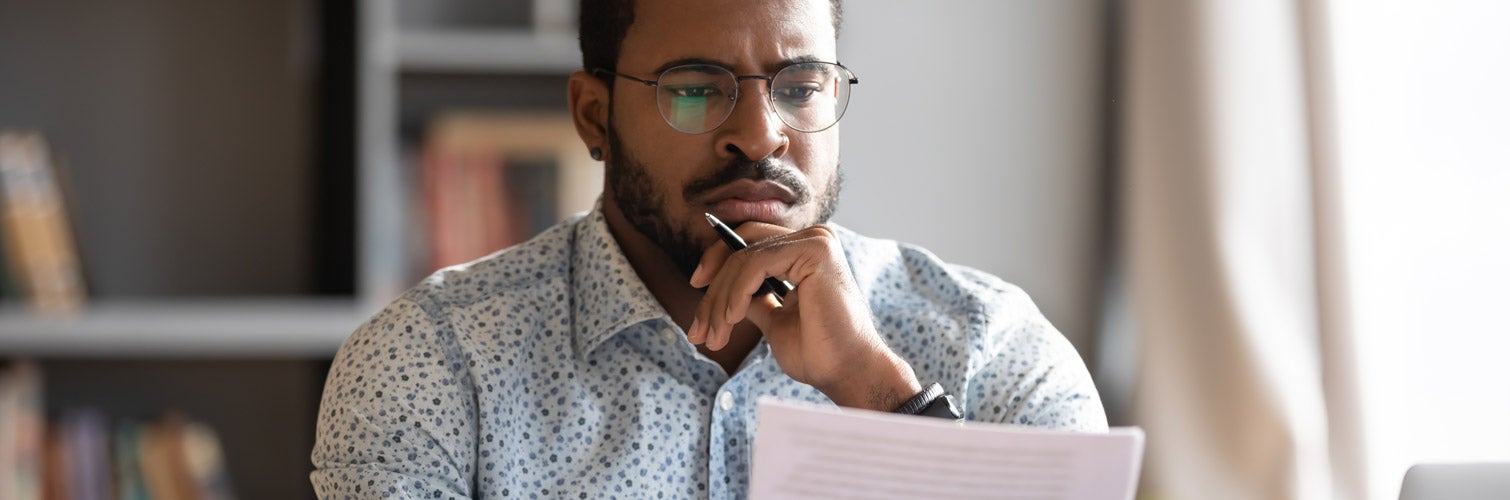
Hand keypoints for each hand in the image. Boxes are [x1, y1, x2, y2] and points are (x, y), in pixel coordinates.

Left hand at [686, 222, 920, 410]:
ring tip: (713, 336)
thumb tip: (725, 292)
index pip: (749, 243)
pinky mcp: (814, 251)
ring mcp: (816, 241)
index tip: (696, 293)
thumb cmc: (820, 353)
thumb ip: (756, 299)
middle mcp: (814, 239)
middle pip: (741, 244)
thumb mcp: (775, 321)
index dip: (717, 264)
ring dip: (719, 300)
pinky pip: (754, 264)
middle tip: (698, 329)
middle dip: (712, 285)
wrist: (849, 373)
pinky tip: (730, 321)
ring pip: (743, 257)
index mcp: (806, 252)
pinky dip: (734, 294)